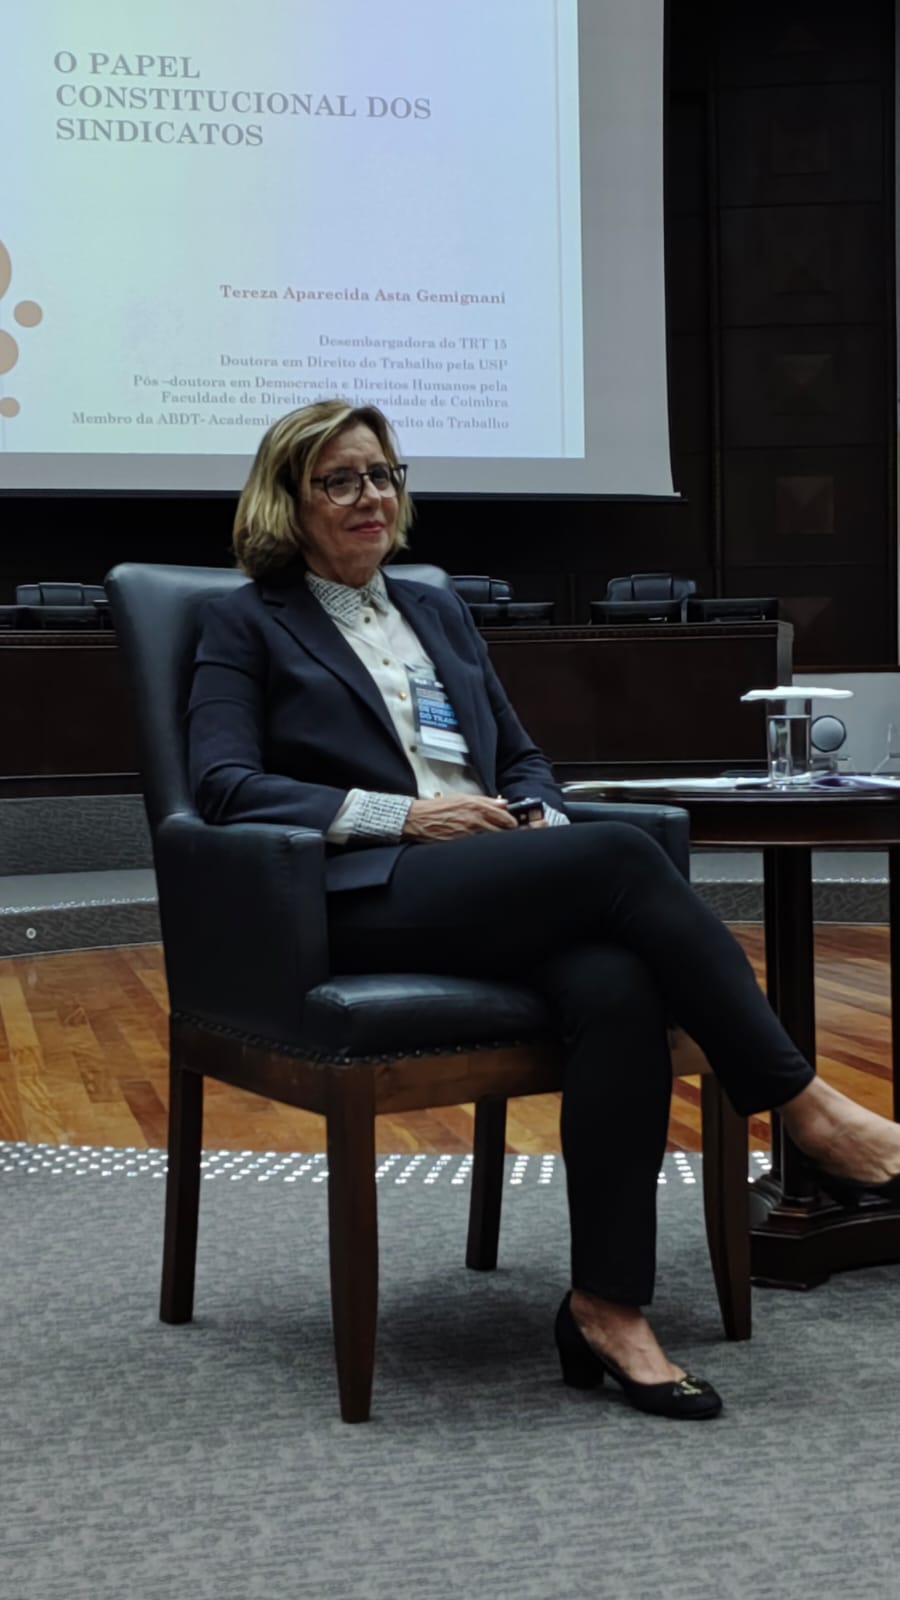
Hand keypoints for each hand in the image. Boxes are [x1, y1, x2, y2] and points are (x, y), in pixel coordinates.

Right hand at [402, 794, 518, 840]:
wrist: (420, 819)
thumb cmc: (439, 808)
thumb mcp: (462, 798)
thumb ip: (484, 800)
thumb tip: (503, 802)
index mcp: (476, 806)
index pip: (503, 815)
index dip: (511, 821)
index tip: (513, 824)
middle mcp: (474, 820)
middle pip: (501, 830)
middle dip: (507, 833)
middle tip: (508, 834)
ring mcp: (469, 834)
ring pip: (491, 839)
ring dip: (496, 840)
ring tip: (495, 841)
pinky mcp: (462, 844)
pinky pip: (478, 846)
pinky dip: (483, 847)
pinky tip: (481, 846)